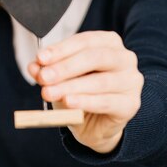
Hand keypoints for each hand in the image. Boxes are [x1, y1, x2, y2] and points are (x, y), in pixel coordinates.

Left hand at [29, 30, 142, 152]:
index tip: (40, 58)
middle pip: (95, 57)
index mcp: (108, 42)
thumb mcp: (59, 78)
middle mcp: (124, 58)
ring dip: (71, 87)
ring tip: (49, 93)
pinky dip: (85, 101)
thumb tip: (34, 66)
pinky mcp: (131, 104)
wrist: (94, 124)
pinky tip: (68, 102)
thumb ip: (47, 70)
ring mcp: (131, 81)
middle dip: (66, 67)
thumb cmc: (79, 92)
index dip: (61, 49)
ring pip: (100, 81)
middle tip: (44, 77)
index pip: (84, 41)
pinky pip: (107, 102)